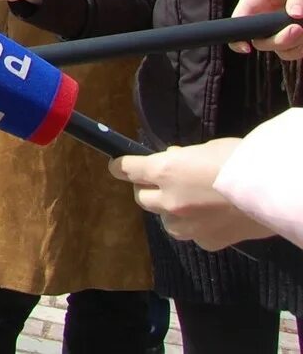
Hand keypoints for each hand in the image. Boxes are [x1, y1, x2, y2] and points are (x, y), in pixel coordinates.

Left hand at [112, 141, 274, 249]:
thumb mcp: (205, 149)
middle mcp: (169, 200)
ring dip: (169, 211)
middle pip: (141, 198)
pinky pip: (191, 235)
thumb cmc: (241, 160)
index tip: (118, 166)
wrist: (272, 190)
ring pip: (164, 220)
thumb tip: (171, 158)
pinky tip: (210, 219)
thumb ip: (182, 157)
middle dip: (147, 190)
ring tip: (188, 203)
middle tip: (160, 184)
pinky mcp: (205, 241)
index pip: (128, 169)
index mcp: (165, 171)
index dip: (121, 167)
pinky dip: (195, 227)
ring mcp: (186, 224)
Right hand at [229, 0, 302, 58]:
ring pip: (281, 51)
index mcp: (253, 2)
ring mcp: (277, 32)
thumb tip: (296, 15)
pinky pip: (295, 51)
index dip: (238, 39)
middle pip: (261, 43)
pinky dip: (302, 46)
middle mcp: (262, 20)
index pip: (237, 24)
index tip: (248, 48)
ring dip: (295, 45)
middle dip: (280, 40)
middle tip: (298, 28)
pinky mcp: (291, 39)